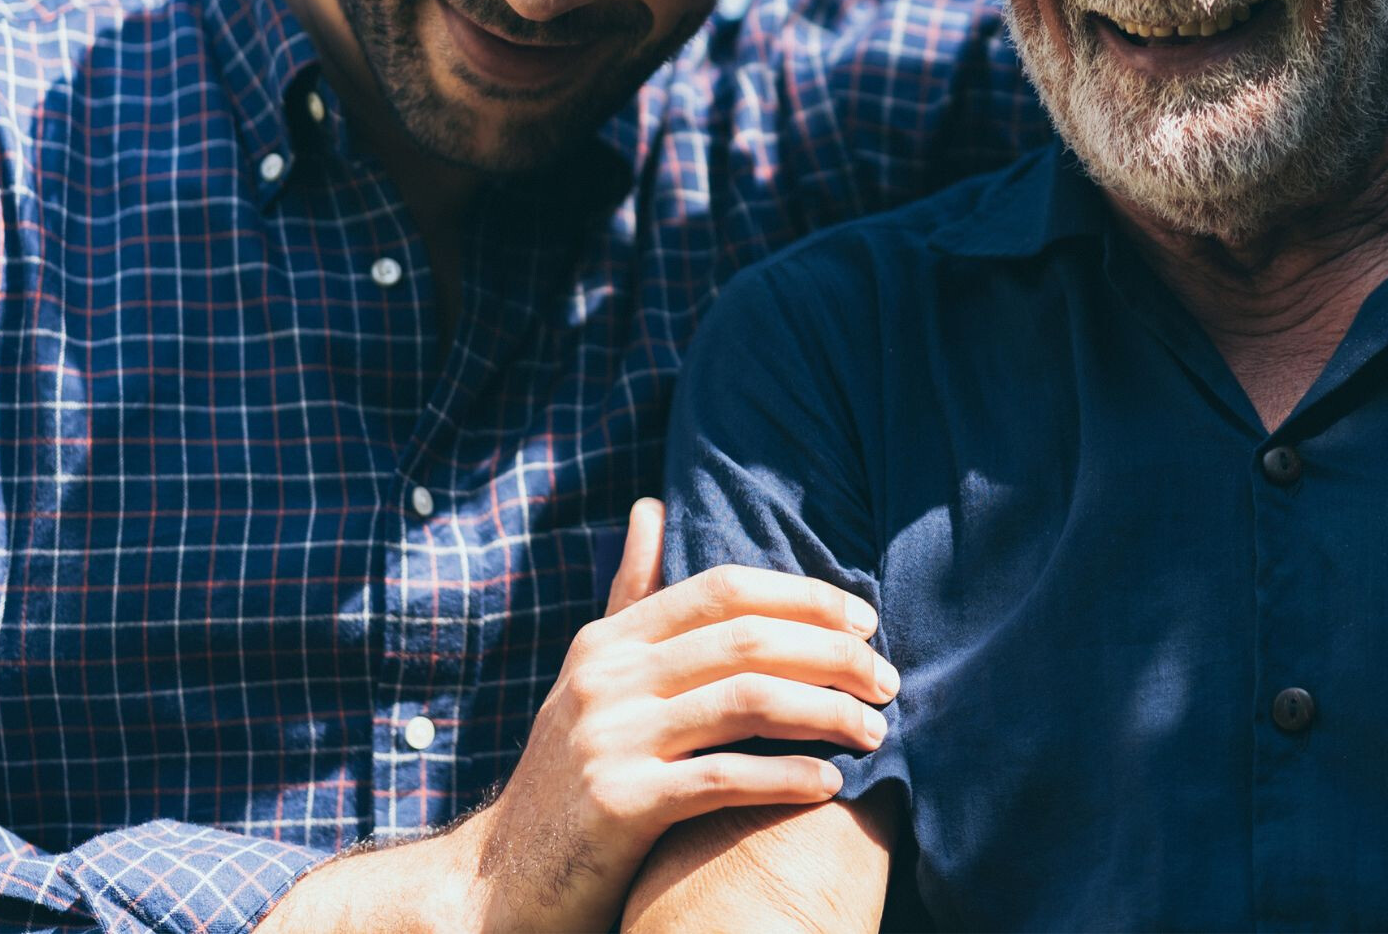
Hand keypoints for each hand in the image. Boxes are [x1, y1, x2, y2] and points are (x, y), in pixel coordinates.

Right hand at [456, 498, 894, 933]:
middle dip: (833, 655)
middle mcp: (606, 679)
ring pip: (747, 702)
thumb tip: (650, 507)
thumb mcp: (590, 677)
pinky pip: (723, 779)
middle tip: (888, 681)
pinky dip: (786, 776)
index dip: (804, 597)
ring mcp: (609, 740)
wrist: (498, 881)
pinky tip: (830, 782)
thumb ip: (630, 598)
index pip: (724, 590)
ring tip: (875, 730)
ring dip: (827, 713)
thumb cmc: (568, 776)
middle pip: (748, 640)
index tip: (865, 621)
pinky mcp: (618, 805)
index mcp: (609, 642)